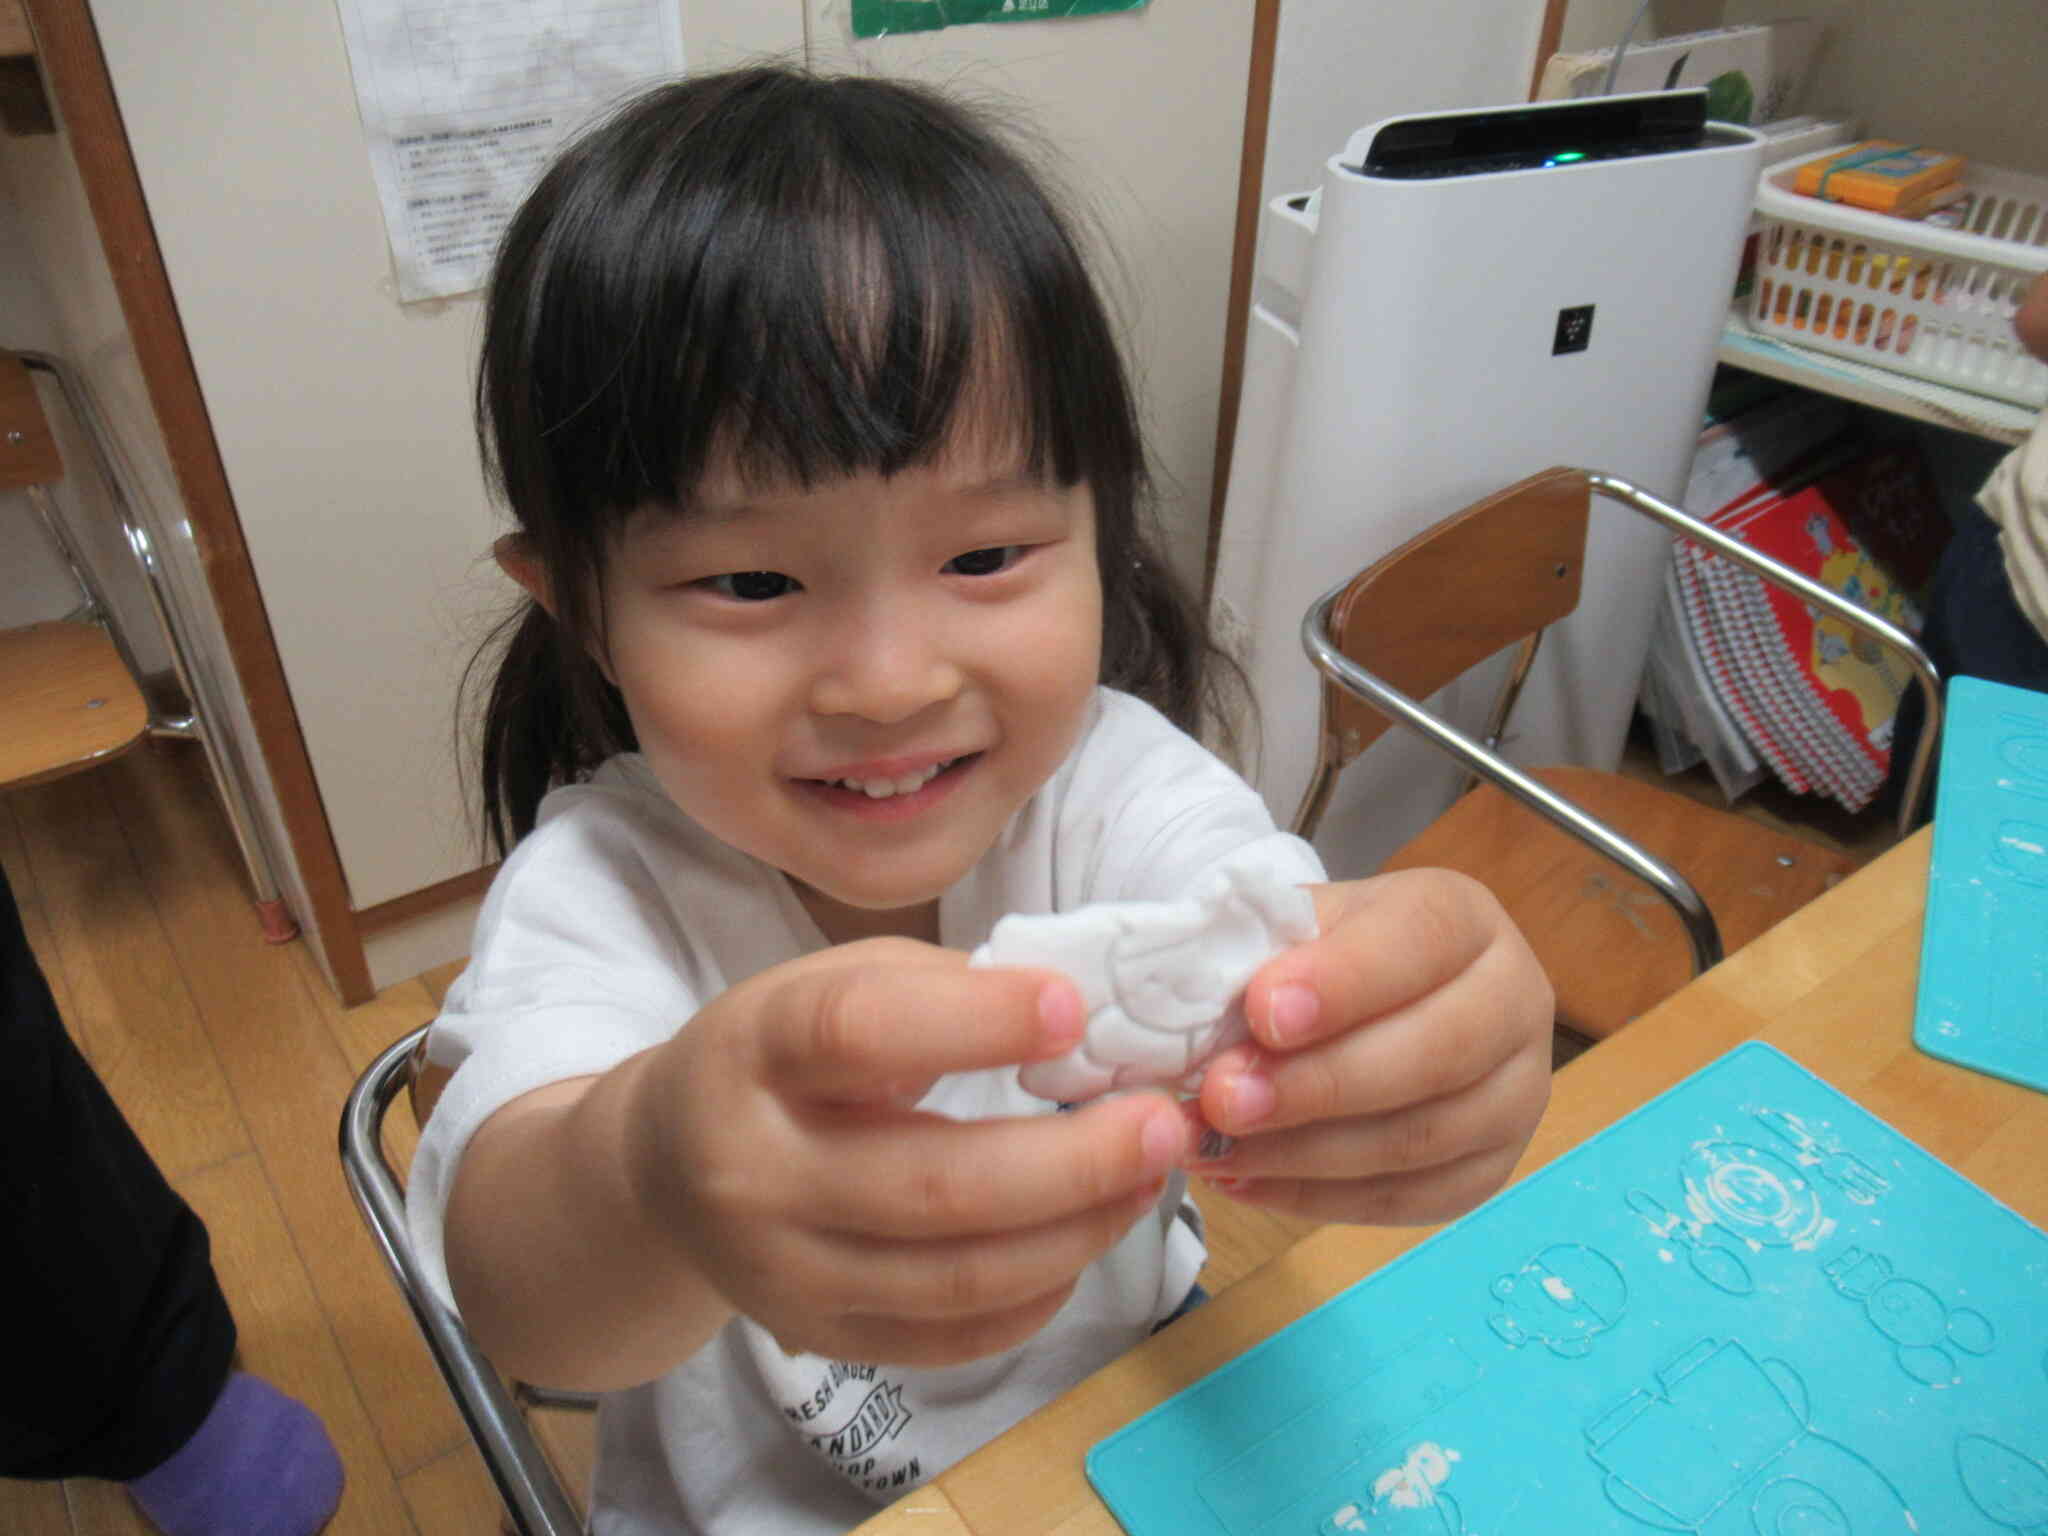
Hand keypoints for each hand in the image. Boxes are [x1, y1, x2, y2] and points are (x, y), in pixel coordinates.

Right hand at [629, 938, 1189, 1366]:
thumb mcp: (827, 983)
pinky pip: (952, 1335)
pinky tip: (1086, 1238)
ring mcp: (784, 1272)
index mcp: (755, 1050)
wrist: (669, 1168)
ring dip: (1078, 1230)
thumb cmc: (778, 1055)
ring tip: (1147, 1177)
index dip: (974, 1023)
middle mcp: (756, 1170)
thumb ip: (941, 988)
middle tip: (1162, 1123)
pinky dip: (1039, 1294)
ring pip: (958, 1275)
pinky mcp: (821, 1336)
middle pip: (933, 1185)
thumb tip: (1086, 1013)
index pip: (859, 1035)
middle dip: (1072, 1161)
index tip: (1074, 1008)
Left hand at [1185, 869, 1552, 1224]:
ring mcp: (1515, 1094)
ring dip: (1305, 1152)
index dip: (1343, 981)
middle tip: (1222, 1099)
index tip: (1263, 1012)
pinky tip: (1248, 1180)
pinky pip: (1408, 1199)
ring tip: (1217, 1148)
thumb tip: (1200, 1012)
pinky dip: (1318, 1197)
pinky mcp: (1489, 1169)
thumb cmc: (1323, 956)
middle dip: (1318, 1083)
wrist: (1361, 999)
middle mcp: (1513, 1002)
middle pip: (1434, 1053)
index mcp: (1465, 919)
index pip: (1421, 941)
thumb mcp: (1295, 927)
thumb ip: (1260, 955)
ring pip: (1420, 1138)